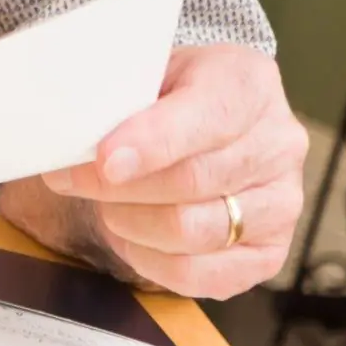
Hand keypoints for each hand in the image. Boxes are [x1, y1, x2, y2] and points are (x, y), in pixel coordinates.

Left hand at [1, 43, 307, 297]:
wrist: (201, 116)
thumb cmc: (163, 92)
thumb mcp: (143, 69)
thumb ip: (115, 94)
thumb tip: (63, 129)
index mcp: (248, 83)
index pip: (206, 118)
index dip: (151, 142)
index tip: (104, 160)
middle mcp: (278, 144)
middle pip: (192, 180)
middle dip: (117, 187)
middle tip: (68, 178)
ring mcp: (282, 203)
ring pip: (194, 230)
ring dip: (130, 222)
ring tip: (102, 204)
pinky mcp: (268, 254)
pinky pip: (203, 275)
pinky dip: (152, 260)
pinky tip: (128, 237)